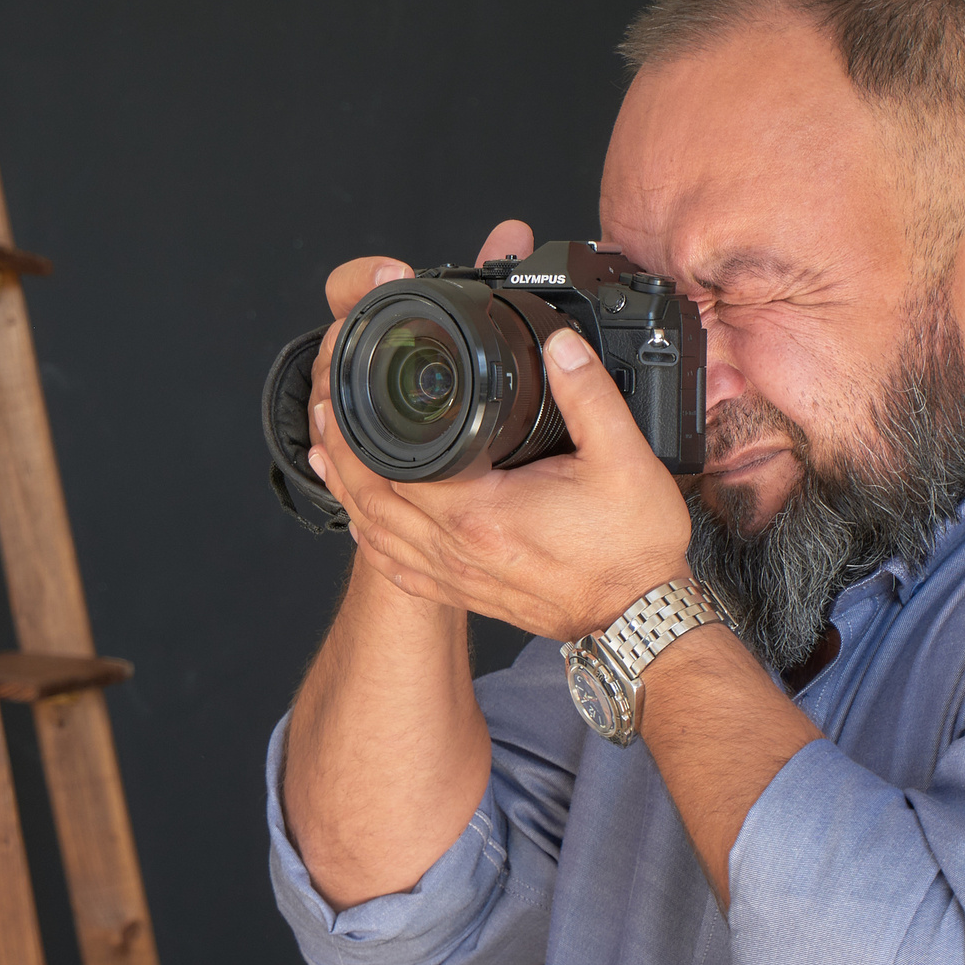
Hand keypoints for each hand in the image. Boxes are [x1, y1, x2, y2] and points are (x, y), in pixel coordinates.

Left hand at [307, 220, 694, 640]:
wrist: (642, 618)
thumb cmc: (633, 549)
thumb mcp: (625, 459)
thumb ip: (588, 395)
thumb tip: (559, 345)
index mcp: (481, 512)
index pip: (390, 467)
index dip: (354, 429)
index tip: (340, 391)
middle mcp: (457, 549)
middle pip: (369, 500)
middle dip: (337, 453)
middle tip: (321, 409)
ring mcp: (458, 576)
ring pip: (376, 535)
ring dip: (344, 493)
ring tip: (324, 454)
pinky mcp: (467, 594)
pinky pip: (398, 569)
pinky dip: (370, 541)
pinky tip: (362, 522)